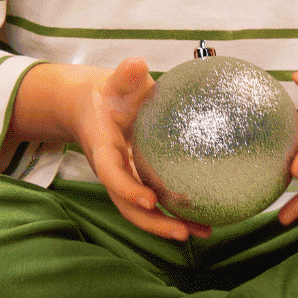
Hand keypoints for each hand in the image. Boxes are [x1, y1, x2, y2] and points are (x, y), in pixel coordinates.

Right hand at [12, 57, 207, 240]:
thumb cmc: (108, 93)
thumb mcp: (114, 82)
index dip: (128, 189)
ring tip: (203, 233)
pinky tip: (206, 221)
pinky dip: (177, 215)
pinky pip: (156, 203)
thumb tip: (136, 64)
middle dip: (154, 222)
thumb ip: (124, 75)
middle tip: (183, 232)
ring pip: (143, 212)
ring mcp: (126, 180)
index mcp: (103, 149)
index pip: (112, 174)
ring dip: (170, 226)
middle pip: (128, 207)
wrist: (91, 107)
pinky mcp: (139, 182)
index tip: (148, 200)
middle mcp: (113, 171)